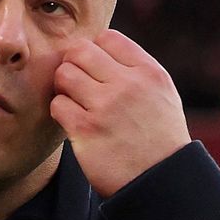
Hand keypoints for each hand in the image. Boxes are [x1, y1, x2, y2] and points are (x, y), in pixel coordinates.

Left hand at [51, 29, 190, 196]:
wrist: (161, 182)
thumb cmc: (159, 139)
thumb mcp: (161, 95)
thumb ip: (135, 70)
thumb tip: (100, 49)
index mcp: (148, 72)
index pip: (107, 37)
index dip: (95, 51)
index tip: (95, 70)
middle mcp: (128, 85)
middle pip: (79, 50)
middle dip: (74, 65)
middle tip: (78, 85)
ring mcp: (106, 107)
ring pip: (64, 74)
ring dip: (65, 88)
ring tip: (76, 103)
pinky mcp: (86, 130)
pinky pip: (57, 104)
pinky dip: (61, 112)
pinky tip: (74, 122)